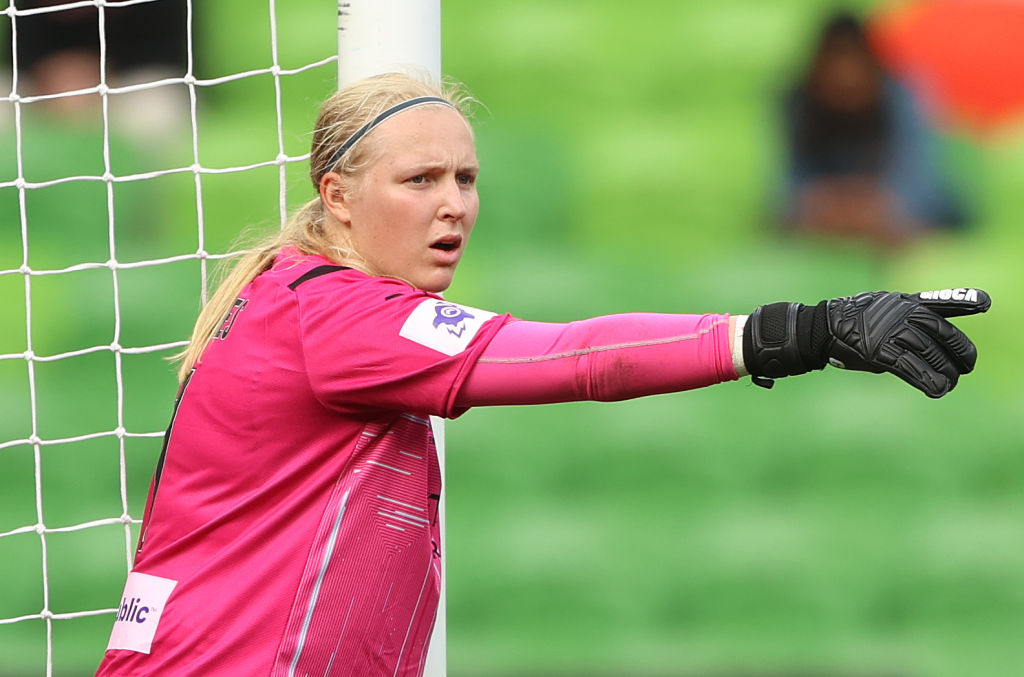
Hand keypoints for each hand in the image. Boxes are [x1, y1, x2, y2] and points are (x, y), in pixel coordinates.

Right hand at [743, 288, 990, 397]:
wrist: (820, 328)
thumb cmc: (851, 321)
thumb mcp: (882, 309)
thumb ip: (907, 317)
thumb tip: (930, 335)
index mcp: (906, 301)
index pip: (942, 300)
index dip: (966, 300)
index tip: (986, 303)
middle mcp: (904, 314)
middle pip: (945, 334)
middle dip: (960, 352)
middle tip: (966, 366)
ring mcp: (893, 332)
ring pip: (932, 355)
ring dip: (946, 372)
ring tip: (951, 382)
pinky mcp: (881, 352)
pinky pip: (913, 369)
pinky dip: (929, 380)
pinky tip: (939, 390)